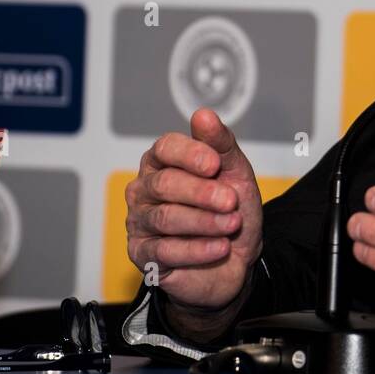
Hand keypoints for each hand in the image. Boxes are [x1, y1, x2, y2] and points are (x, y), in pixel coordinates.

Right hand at [125, 108, 263, 313]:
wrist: (235, 258)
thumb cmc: (230, 210)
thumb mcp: (235, 173)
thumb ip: (220, 144)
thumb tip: (203, 114)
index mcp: (163, 162)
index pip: (166, 148)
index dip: (190, 154)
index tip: (215, 165)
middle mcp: (145, 188)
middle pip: (164, 183)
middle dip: (202, 193)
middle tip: (230, 201)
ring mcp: (139, 221)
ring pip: (166, 217)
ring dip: (205, 222)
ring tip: (232, 225)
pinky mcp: (142, 254)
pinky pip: (165, 250)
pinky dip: (198, 249)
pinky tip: (220, 247)